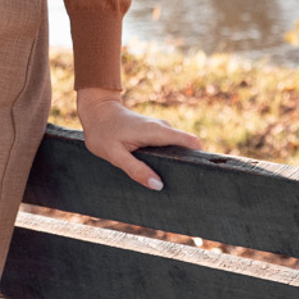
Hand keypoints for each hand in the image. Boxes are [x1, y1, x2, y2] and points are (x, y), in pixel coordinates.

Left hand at [76, 87, 203, 190]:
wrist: (97, 110)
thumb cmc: (103, 132)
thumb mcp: (115, 155)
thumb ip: (136, 170)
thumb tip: (158, 185)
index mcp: (156, 132)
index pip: (190, 142)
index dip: (200, 157)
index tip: (202, 175)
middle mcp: (163, 128)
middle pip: (187, 146)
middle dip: (189, 164)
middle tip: (187, 187)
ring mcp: (160, 129)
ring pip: (178, 146)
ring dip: (178, 162)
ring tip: (175, 183)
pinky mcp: (155, 132)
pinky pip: (169, 145)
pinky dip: (170, 158)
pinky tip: (162, 172)